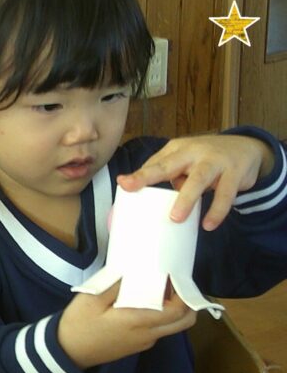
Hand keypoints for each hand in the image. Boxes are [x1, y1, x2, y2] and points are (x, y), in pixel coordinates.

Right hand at [58, 280, 196, 369]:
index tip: (176, 276)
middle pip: (183, 321)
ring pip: (172, 325)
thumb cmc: (79, 324)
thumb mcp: (92, 299)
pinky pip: (158, 328)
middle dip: (187, 302)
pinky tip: (143, 301)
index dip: (184, 293)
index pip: (177, 311)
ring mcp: (145, 341)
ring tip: (157, 288)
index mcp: (139, 322)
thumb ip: (116, 285)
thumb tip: (134, 272)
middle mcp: (148, 334)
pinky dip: (160, 315)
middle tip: (175, 283)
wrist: (69, 352)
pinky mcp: (138, 344)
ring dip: (173, 308)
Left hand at [116, 134, 273, 230]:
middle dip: (148, 176)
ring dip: (186, 199)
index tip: (122, 183)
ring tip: (176, 218)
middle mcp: (193, 152)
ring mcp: (215, 161)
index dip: (139, 174)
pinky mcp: (234, 173)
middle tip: (131, 188)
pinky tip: (209, 224)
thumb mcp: (186, 161)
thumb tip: (145, 202)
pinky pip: (225, 194)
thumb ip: (168, 176)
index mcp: (177, 149)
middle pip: (168, 165)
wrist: (248, 148)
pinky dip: (217, 210)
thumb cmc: (206, 159)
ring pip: (198, 179)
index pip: (154, 163)